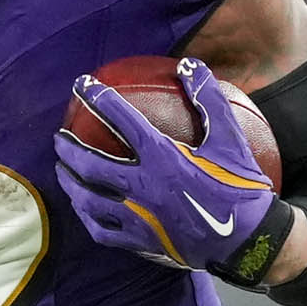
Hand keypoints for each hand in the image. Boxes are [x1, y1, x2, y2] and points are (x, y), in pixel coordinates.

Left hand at [59, 58, 280, 278]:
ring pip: (89, 200)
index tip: (82, 85)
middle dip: (68, 149)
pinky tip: (83, 209)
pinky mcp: (140, 241)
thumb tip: (188, 64)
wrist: (248, 240)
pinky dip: (87, 217)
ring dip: (71, 183)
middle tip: (58, 138)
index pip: (121, 120)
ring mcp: (137, 217)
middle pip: (91, 165)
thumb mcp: (229, 139)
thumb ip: (208, 99)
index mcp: (162, 157)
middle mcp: (142, 187)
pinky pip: (102, 230)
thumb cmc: (239, 186)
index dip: (98, 99)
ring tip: (63, 171)